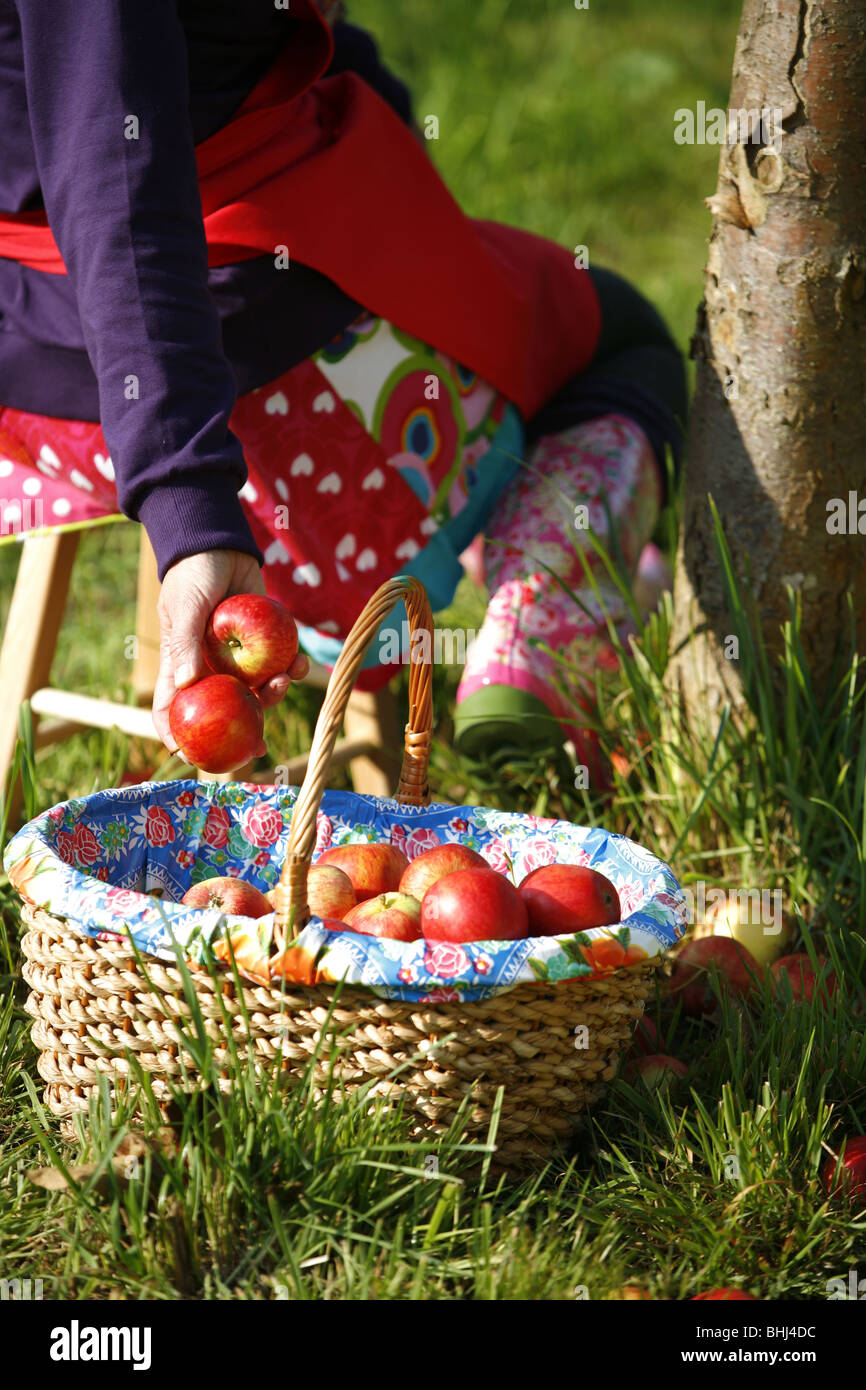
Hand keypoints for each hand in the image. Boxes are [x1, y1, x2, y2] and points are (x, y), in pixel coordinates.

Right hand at [152, 549, 309, 753]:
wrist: (222, 544)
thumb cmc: (193, 574)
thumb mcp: (186, 608)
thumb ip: (185, 644)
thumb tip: (186, 685)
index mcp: (181, 666)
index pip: (170, 709)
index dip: (176, 737)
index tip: (192, 758)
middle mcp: (210, 668)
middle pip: (223, 710)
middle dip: (242, 727)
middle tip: (260, 741)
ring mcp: (237, 658)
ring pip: (256, 691)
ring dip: (275, 693)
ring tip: (287, 679)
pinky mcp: (262, 644)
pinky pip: (279, 665)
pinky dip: (292, 668)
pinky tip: (302, 663)